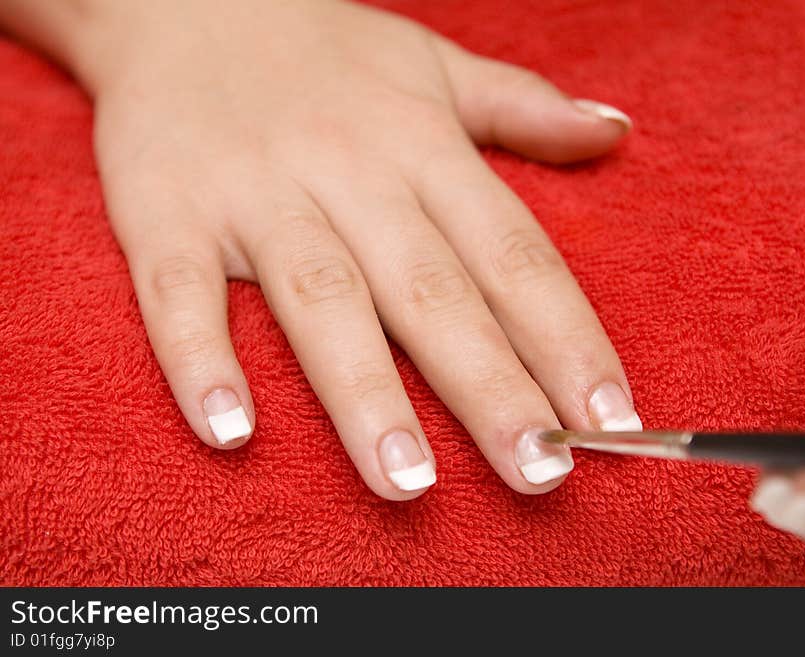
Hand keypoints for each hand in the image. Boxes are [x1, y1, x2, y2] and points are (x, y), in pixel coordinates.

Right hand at [67, 0, 638, 498]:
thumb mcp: (433, 63)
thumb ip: (524, 107)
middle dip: (490, 389)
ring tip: (407, 481)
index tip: (610, 419)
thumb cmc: (323, 49)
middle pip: (432, 293)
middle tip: (540, 472)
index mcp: (424, 147)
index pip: (513, 253)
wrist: (181, 0)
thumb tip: (615, 132)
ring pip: (321, 300)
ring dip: (364, 394)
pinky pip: (179, 293)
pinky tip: (230, 432)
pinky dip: (201, 359)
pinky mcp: (166, 212)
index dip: (568, 339)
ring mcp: (255, 195)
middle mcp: (349, 174)